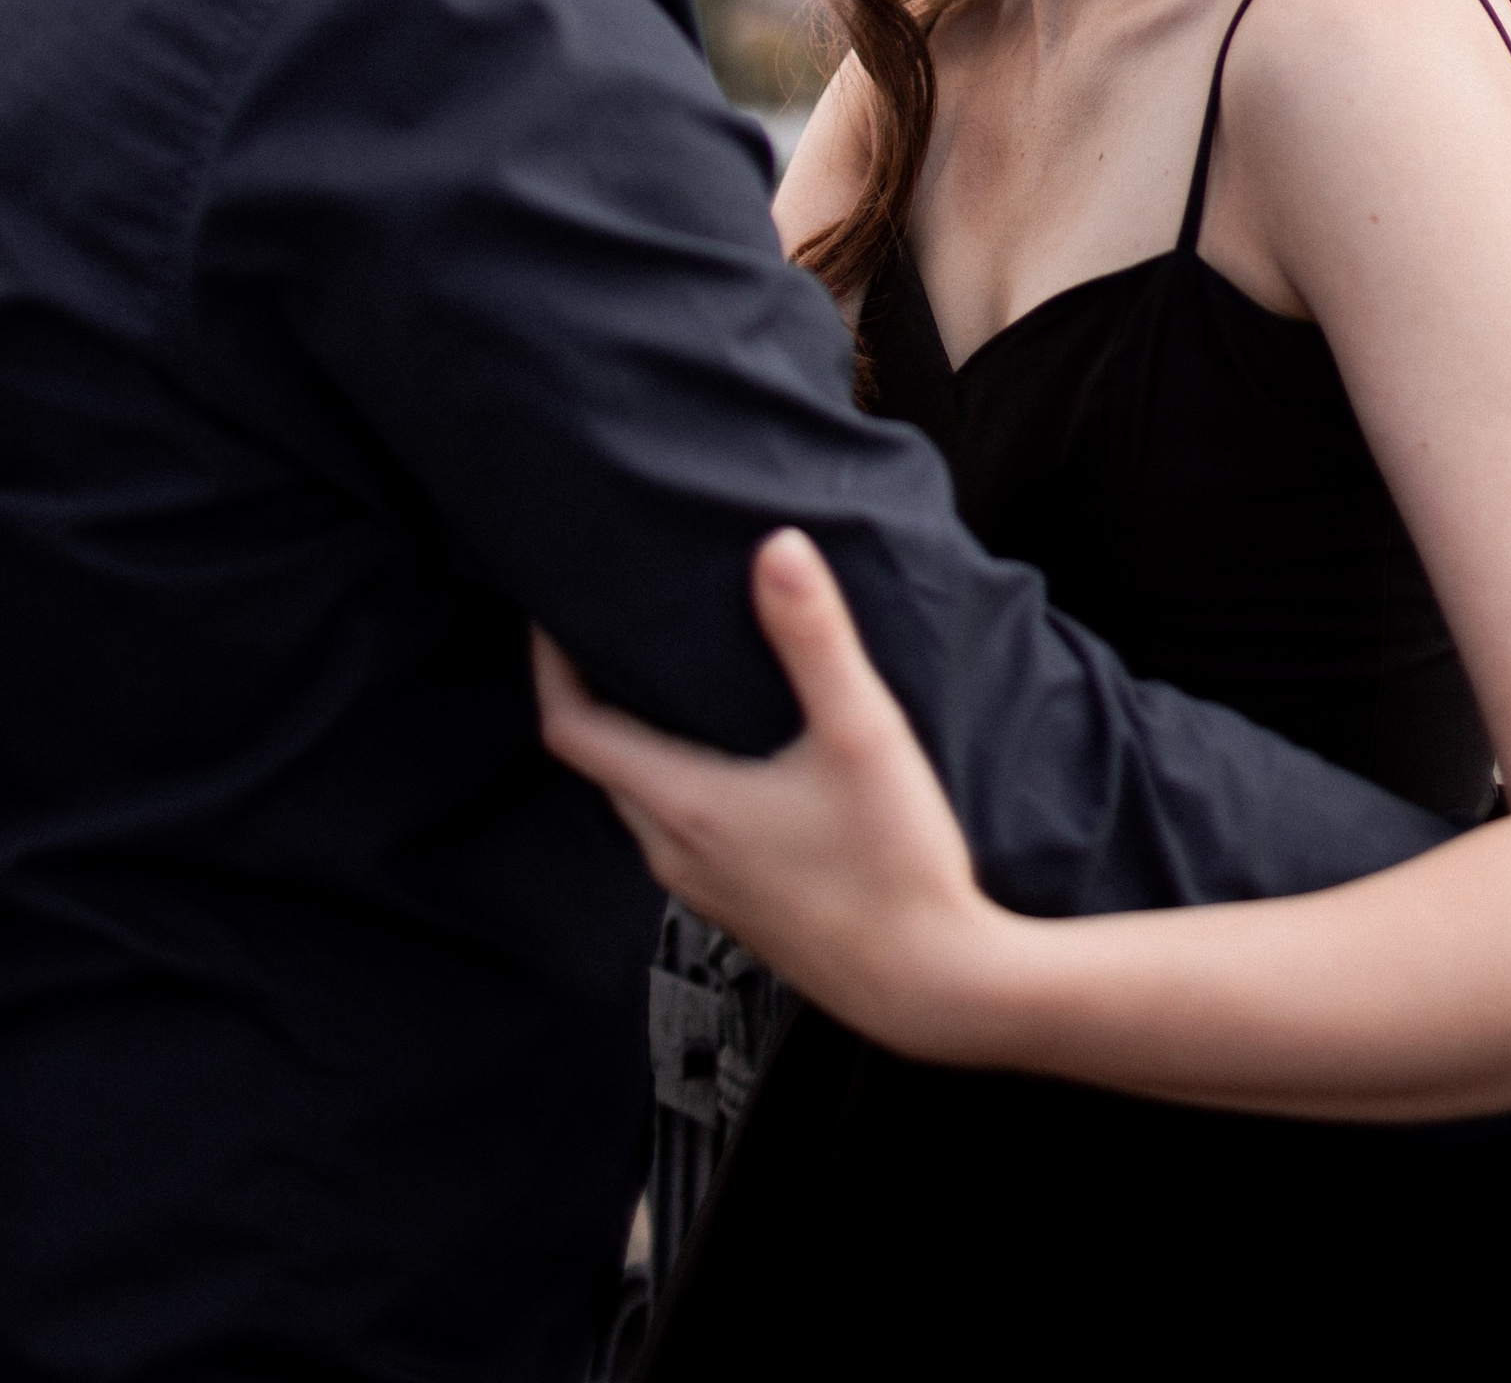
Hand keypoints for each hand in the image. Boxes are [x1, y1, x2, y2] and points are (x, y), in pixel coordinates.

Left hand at [532, 528, 1018, 1062]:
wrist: (934, 987)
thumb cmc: (896, 869)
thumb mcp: (861, 735)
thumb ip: (815, 639)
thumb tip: (778, 549)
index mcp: (685, 806)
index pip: (572, 729)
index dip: (550, 664)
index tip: (553, 611)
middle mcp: (677, 854)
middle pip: (600, 763)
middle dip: (594, 693)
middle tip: (611, 629)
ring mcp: (707, 890)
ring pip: (641, 800)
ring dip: (638, 741)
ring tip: (669, 681)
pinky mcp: (742, 908)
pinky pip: (680, 833)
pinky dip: (678, 782)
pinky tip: (733, 759)